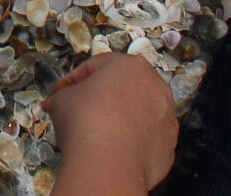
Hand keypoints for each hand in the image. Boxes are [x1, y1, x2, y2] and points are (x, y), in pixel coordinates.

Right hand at [44, 53, 178, 194]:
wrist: (108, 165)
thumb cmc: (86, 123)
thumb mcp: (62, 99)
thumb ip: (65, 93)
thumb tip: (62, 100)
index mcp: (130, 65)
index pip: (97, 66)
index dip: (75, 80)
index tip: (64, 92)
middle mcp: (155, 87)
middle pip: (124, 86)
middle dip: (104, 97)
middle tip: (82, 110)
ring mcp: (166, 117)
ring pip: (140, 112)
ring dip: (122, 118)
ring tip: (99, 132)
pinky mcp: (168, 145)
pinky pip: (147, 137)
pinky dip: (133, 140)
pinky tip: (114, 148)